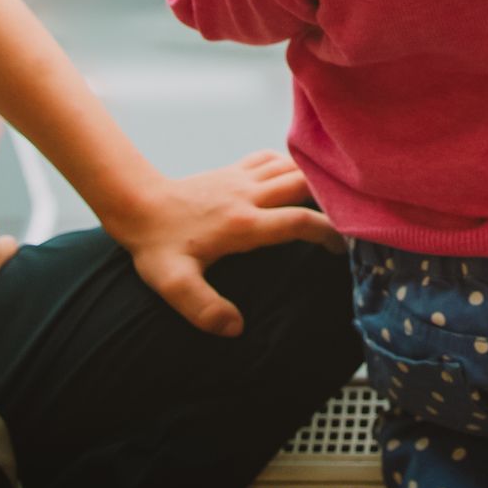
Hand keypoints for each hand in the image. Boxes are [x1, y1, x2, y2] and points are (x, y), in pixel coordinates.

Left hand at [109, 151, 342, 337]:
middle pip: (304, 183)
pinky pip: (270, 158)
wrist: (136, 204)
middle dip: (332, 196)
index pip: (298, 221)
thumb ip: (203, 308)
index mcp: (242, 224)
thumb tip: (236, 328)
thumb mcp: (174, 283)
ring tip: (332, 195)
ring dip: (313, 177)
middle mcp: (247, 196)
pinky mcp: (232, 171)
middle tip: (350, 214)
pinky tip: (294, 177)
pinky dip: (289, 163)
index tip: (344, 246)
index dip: (328, 230)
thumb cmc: (156, 246)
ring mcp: (240, 179)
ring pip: (291, 166)